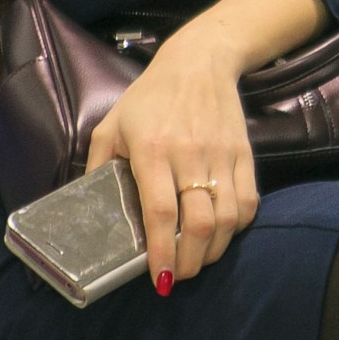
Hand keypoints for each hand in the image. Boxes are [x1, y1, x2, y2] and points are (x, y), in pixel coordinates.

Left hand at [85, 21, 264, 293]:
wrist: (199, 60)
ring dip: (215, 249)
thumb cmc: (149, 96)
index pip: (160, 211)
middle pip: (199, 222)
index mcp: (152, 150)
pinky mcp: (243, 152)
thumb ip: (99, 167)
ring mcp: (221, 154)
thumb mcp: (112, 125)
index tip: (160, 279)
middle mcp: (189, 154)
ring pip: (228, 217)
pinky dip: (238, 226)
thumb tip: (89, 211)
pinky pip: (249, 200)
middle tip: (179, 277)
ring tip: (199, 260)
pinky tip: (222, 233)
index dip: (161, 251)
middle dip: (191, 262)